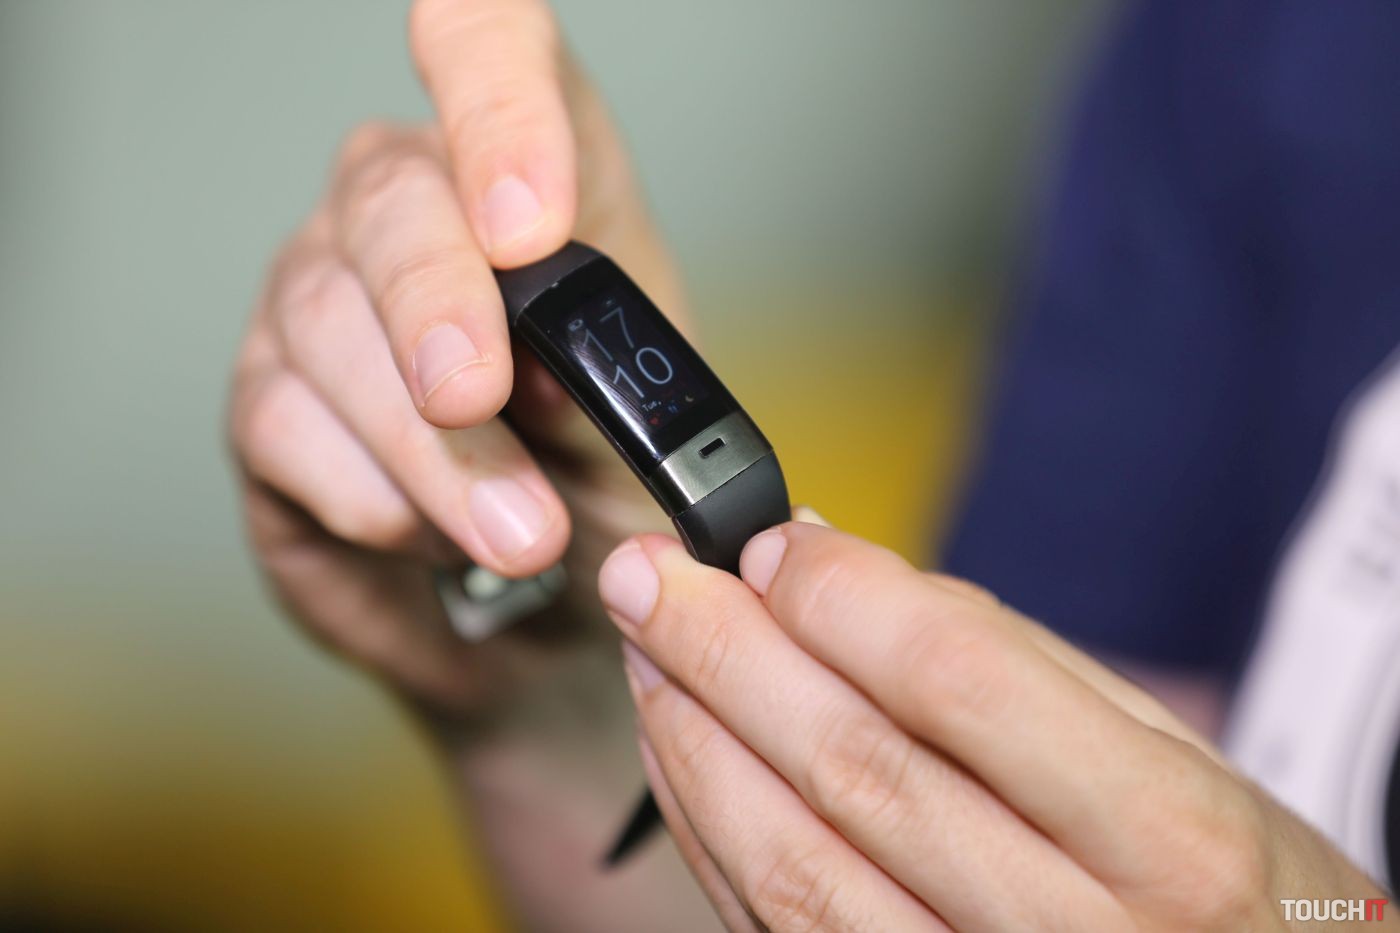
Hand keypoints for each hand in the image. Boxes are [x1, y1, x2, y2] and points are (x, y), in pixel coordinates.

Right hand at [228, 0, 680, 716]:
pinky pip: (284, 424)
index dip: (497, 103)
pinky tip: (433, 538)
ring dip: (428, 447)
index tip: (525, 223)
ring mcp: (326, 298)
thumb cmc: (610, 492)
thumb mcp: (650, 434)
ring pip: (329, 322)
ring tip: (519, 537)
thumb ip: (609, 385)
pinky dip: (373, 497)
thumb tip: (543, 371)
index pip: (491, 48)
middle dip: (439, 311)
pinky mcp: (270, 401)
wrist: (552, 615)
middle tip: (479, 404)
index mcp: (533, 180)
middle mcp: (412, 212)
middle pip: (392, 197)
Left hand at [600, 521, 1394, 930]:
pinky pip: (774, 926)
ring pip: (788, 863)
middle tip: (649, 575)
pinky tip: (683, 749)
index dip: (839, 597)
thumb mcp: (1170, 749)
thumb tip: (832, 568)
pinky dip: (709, 827)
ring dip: (693, 739)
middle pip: (850, 768)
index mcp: (1168, 842)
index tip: (769, 541)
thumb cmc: (1230, 884)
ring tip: (650, 651)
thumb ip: (1001, 657)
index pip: (956, 683)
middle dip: (724, 652)